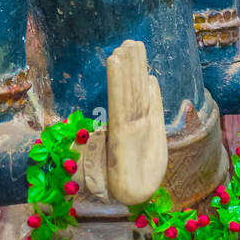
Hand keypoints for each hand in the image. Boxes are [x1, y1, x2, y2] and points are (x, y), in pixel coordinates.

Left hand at [105, 40, 167, 205]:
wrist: (135, 198)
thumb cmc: (113, 189)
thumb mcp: (96, 173)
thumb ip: (91, 154)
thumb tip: (85, 140)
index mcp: (120, 135)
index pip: (119, 100)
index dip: (119, 80)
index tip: (114, 58)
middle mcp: (133, 126)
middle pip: (132, 90)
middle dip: (131, 67)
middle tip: (128, 41)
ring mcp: (143, 128)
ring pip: (141, 94)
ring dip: (139, 71)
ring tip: (136, 47)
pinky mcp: (153, 134)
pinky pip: (154, 110)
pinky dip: (153, 94)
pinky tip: (151, 78)